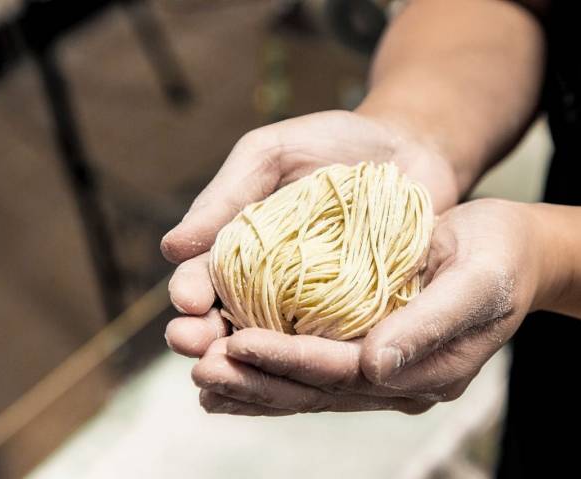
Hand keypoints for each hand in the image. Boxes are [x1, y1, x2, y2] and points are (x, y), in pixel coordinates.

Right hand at [162, 109, 458, 353]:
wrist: (408, 149)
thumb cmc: (332, 144)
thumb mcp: (271, 154)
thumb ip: (228, 194)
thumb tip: (172, 248)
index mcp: (241, 251)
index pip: (204, 279)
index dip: (191, 292)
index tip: (187, 301)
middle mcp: (272, 286)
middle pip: (231, 321)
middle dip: (206, 337)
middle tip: (193, 344)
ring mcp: (317, 306)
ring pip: (277, 343)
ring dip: (251, 359)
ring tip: (232, 368)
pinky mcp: (361, 316)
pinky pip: (336, 342)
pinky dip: (318, 359)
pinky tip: (303, 370)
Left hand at [188, 199, 561, 414]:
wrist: (514, 251)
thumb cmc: (501, 257)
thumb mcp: (477, 281)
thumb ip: (429, 324)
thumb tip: (375, 365)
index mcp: (428, 370)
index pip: (347, 374)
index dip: (292, 359)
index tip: (239, 341)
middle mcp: (400, 379)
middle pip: (318, 389)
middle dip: (258, 378)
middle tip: (199, 364)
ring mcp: (385, 370)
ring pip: (309, 385)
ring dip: (255, 380)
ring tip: (200, 372)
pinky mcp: (371, 351)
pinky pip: (315, 368)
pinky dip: (272, 369)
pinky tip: (233, 368)